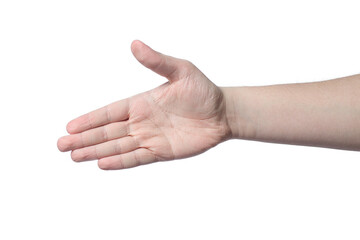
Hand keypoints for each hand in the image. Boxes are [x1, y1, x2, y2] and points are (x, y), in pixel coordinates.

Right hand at [57, 40, 230, 169]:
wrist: (222, 113)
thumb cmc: (202, 90)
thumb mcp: (181, 70)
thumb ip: (156, 61)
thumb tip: (134, 44)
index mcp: (142, 102)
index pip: (110, 112)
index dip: (90, 120)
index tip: (70, 126)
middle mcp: (141, 121)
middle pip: (107, 132)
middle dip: (84, 139)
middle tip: (62, 145)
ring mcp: (150, 138)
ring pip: (117, 146)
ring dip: (96, 151)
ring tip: (75, 156)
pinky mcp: (162, 151)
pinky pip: (137, 158)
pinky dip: (120, 161)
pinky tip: (103, 163)